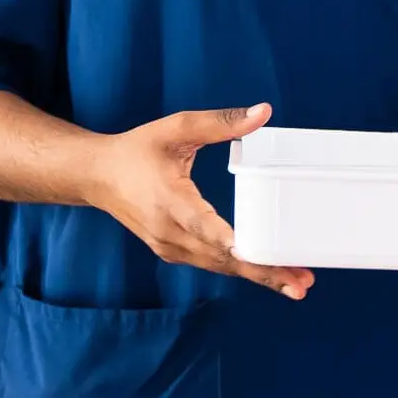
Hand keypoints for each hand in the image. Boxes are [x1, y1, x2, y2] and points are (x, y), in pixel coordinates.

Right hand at [89, 103, 314, 298]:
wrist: (96, 176)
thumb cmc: (136, 150)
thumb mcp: (177, 128)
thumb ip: (220, 122)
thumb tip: (262, 112)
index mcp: (169, 201)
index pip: (205, 228)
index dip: (235, 244)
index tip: (264, 257)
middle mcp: (169, 232)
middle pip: (222, 258)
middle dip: (263, 271)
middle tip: (302, 284)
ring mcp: (169, 247)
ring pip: (219, 266)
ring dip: (258, 276)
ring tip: (296, 285)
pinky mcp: (172, 251)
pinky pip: (211, 264)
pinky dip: (240, 269)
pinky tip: (268, 272)